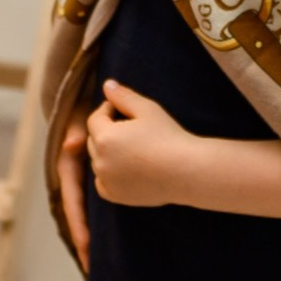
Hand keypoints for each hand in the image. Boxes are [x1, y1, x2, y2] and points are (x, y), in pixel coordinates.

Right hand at [54, 117, 91, 268]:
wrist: (86, 104)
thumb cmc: (81, 110)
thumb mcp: (78, 117)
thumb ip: (76, 129)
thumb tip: (72, 144)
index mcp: (67, 169)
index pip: (72, 202)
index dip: (78, 224)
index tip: (84, 245)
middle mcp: (74, 180)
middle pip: (78, 217)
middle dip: (82, 242)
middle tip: (90, 268)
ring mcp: (84, 182)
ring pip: (88, 215)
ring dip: (90, 239)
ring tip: (94, 266)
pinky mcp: (95, 181)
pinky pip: (99, 205)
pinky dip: (100, 224)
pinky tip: (105, 243)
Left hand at [84, 80, 201, 207]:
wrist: (186, 171)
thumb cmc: (168, 136)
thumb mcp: (147, 109)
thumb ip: (123, 96)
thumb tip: (107, 85)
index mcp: (105, 137)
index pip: (95, 119)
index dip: (108, 111)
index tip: (124, 110)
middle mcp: (100, 161)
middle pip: (94, 140)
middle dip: (107, 131)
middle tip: (131, 128)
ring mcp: (106, 181)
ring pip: (98, 161)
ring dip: (107, 152)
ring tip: (132, 147)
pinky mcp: (116, 196)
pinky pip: (103, 182)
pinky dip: (109, 175)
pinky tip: (128, 167)